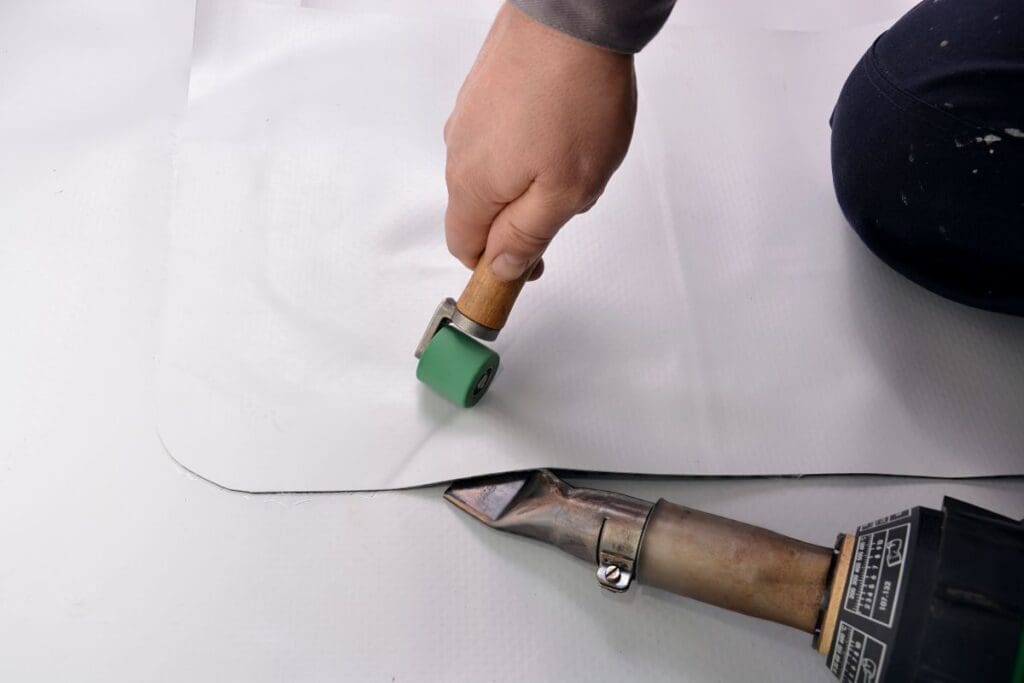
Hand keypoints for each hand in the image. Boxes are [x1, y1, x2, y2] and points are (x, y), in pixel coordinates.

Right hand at [444, 2, 636, 280]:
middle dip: (519, 220)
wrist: (572, 13)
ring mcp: (469, 115)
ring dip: (527, 180)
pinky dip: (527, 144)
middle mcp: (459, 151)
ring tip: (573, 158)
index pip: (466, 246)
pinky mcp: (485, 88)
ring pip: (493, 171)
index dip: (496, 267)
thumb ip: (527, 236)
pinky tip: (563, 127)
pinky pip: (500, 134)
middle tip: (568, 204)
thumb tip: (501, 267)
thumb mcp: (565, 191)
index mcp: (472, 186)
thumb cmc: (574, 97)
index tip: (530, 266)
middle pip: (479, 210)